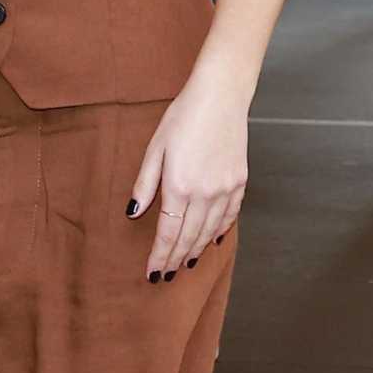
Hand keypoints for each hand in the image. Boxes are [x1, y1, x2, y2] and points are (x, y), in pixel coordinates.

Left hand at [127, 68, 248, 275]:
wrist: (221, 96)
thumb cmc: (183, 116)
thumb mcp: (155, 148)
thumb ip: (145, 185)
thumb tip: (133, 213)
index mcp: (180, 186)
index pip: (168, 233)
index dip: (159, 256)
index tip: (152, 273)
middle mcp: (205, 193)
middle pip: (189, 237)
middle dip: (176, 259)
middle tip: (167, 276)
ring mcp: (226, 189)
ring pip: (210, 231)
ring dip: (196, 250)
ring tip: (185, 264)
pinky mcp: (240, 181)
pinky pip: (229, 216)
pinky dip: (219, 231)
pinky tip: (211, 241)